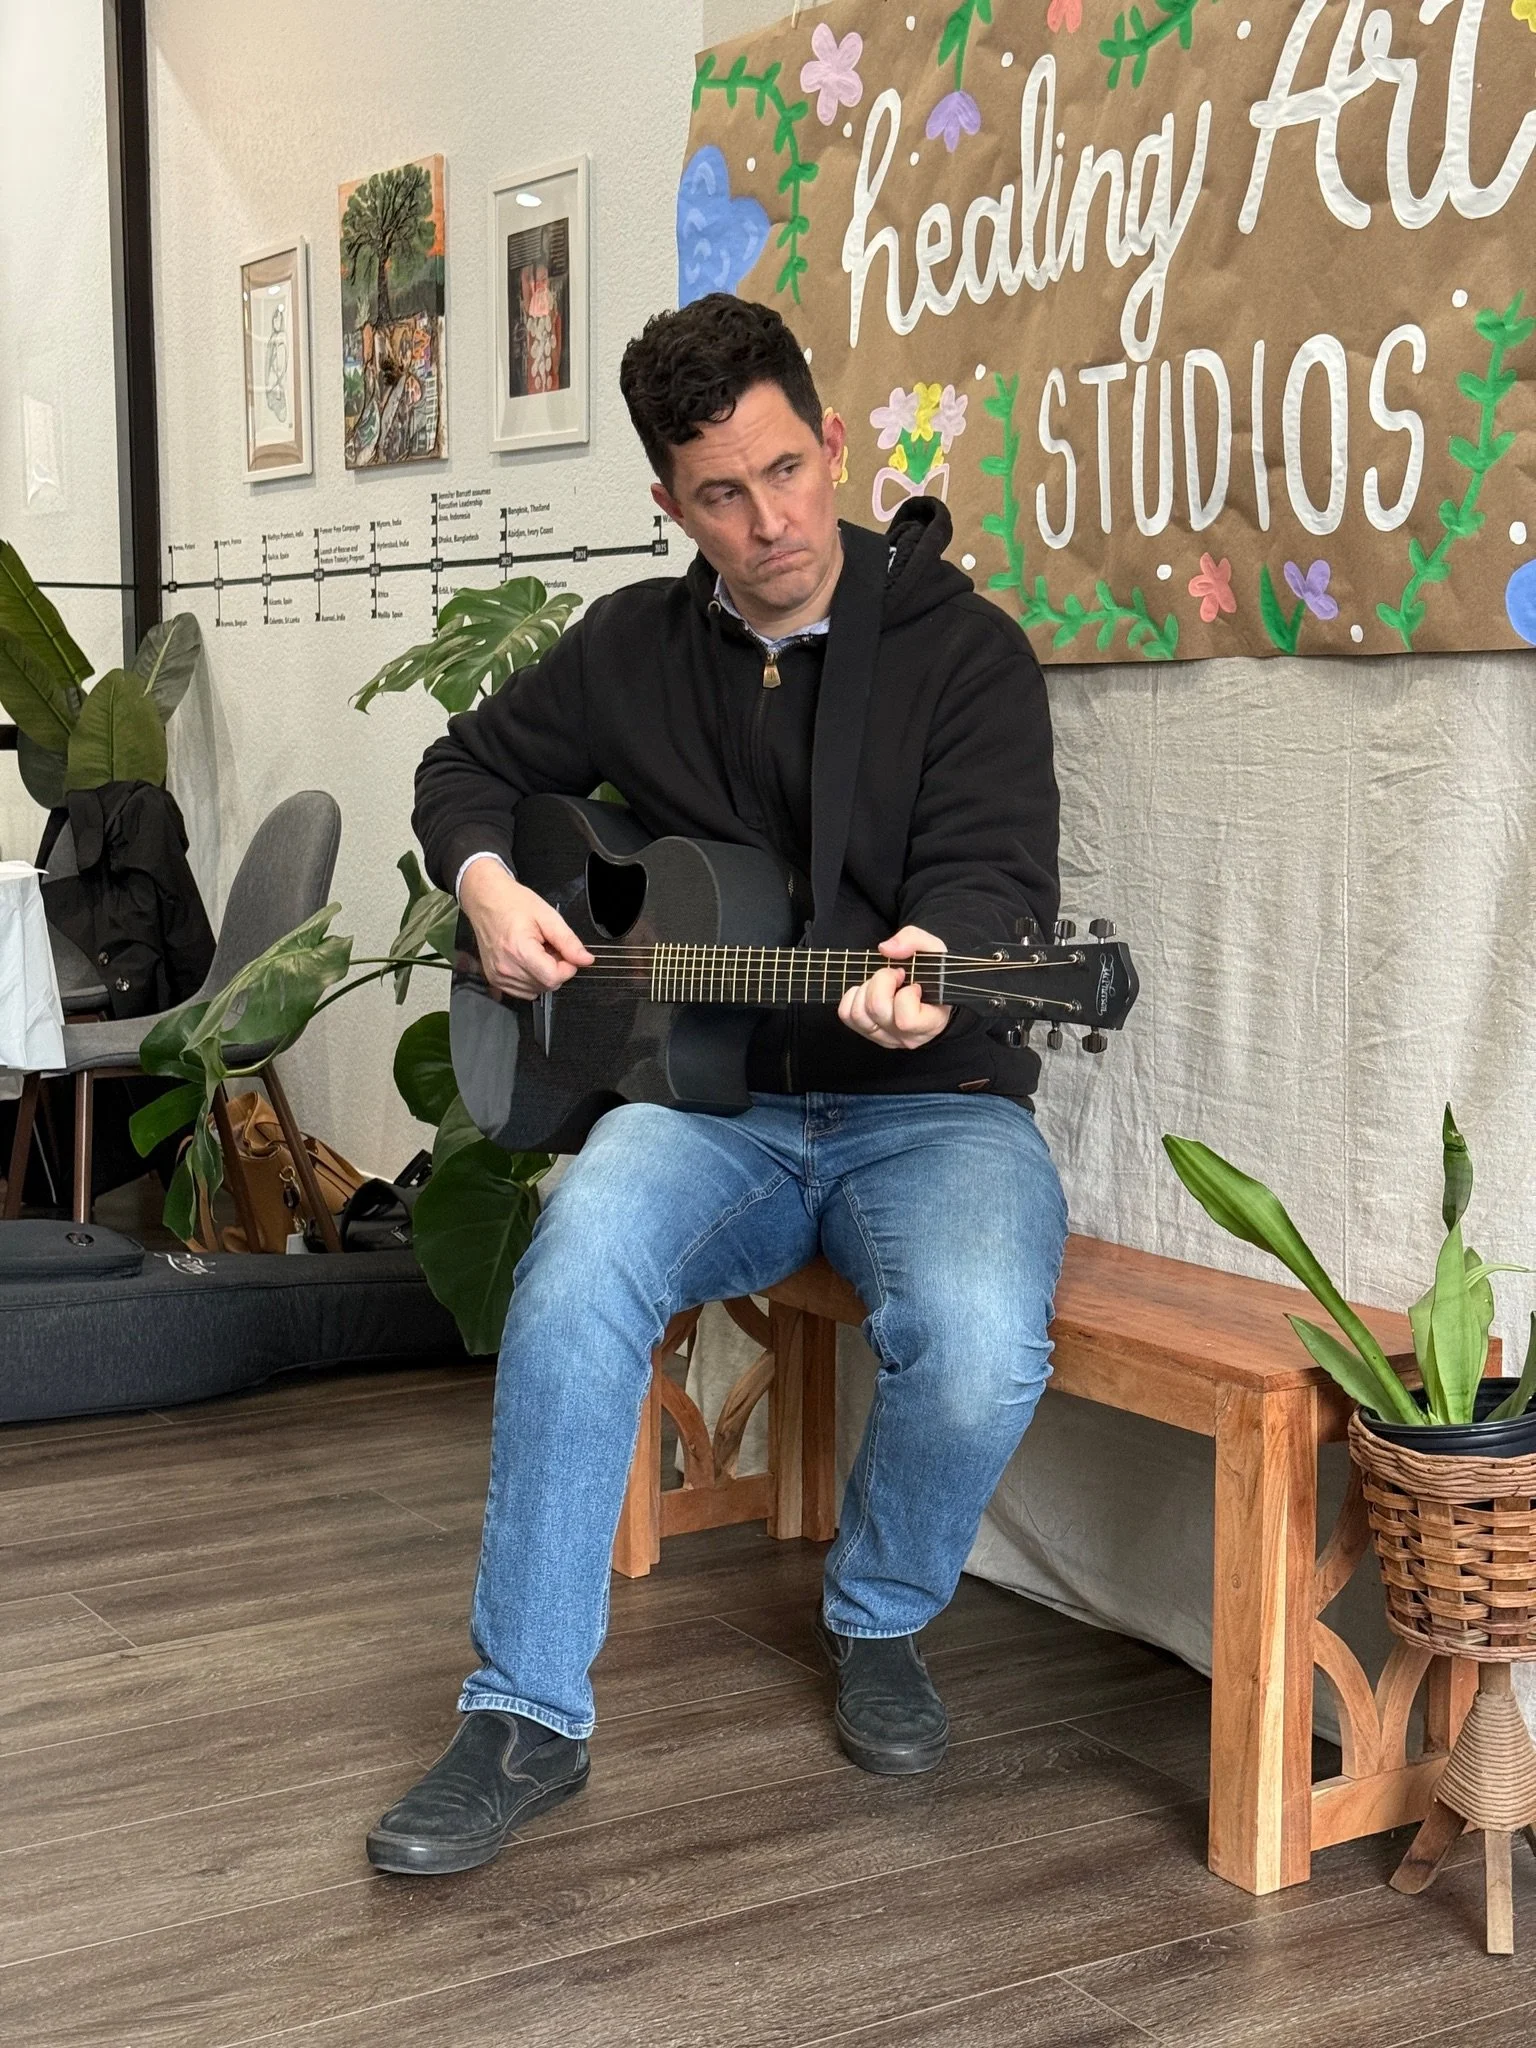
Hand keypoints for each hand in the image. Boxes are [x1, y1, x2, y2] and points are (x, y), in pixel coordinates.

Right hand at [459, 860, 592, 998]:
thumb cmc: (512, 903)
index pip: (554, 978)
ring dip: (542, 974)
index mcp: (519, 950)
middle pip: (546, 985)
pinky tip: (526, 959)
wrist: (485, 899)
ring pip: (536, 989)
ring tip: (535, 950)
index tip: (565, 952)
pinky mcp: (494, 979)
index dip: (567, 967)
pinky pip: (523, 990)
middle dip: (555, 969)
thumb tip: (586, 960)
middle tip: (549, 946)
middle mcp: (506, 967)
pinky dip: (531, 978)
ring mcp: (498, 976)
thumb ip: (568, 941)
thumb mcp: (548, 916)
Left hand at [837, 925, 951, 1050]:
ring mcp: (887, 1038)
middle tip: (895, 974)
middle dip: (881, 981)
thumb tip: (885, 949)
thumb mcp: (933, 949)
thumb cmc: (933, 972)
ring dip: (866, 989)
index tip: (913, 983)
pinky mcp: (869, 1034)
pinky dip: (852, 997)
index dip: (905, 995)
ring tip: (882, 983)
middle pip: (877, 1010)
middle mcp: (908, 1037)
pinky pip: (847, 1015)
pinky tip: (868, 990)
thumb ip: (914, 941)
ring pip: (859, 1014)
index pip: (906, 1020)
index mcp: (931, 1022)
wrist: (931, 986)